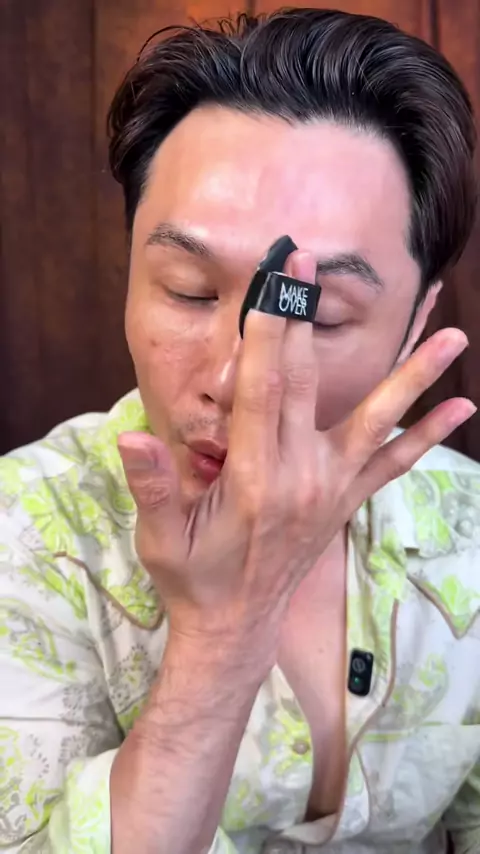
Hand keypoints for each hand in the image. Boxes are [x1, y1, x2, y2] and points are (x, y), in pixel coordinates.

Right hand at [118, 251, 474, 641]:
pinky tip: (462, 407)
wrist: (236, 626)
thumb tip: (133, 438)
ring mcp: (332, 488)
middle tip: (316, 262)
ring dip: (413, 374)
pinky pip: (393, 462)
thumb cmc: (193, 578)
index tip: (275, 278)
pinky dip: (427, 434)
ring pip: (376, 419)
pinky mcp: (347, 499)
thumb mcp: (160, 540)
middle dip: (309, 319)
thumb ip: (151, 487)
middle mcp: (300, 477)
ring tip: (451, 334)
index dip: (269, 331)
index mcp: (252, 479)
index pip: (263, 390)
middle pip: (310, 385)